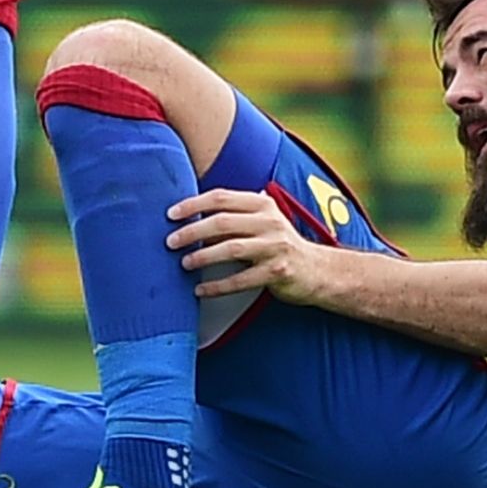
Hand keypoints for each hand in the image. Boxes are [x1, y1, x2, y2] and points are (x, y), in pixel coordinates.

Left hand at [166, 189, 329, 303]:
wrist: (316, 270)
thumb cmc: (279, 244)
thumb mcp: (261, 223)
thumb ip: (232, 219)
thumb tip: (190, 223)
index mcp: (262, 204)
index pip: (222, 197)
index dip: (193, 204)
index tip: (171, 214)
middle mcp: (270, 222)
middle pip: (222, 222)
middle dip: (192, 231)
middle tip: (170, 242)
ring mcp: (275, 247)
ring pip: (231, 249)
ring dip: (203, 257)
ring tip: (184, 263)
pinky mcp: (277, 272)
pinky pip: (241, 280)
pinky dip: (217, 286)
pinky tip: (200, 290)